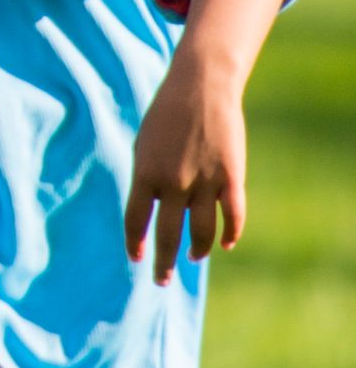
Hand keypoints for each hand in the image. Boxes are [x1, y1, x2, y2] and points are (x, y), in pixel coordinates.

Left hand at [126, 45, 249, 282]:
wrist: (200, 86)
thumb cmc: (166, 114)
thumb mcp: (144, 144)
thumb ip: (146, 179)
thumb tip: (148, 212)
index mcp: (145, 174)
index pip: (135, 221)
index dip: (135, 244)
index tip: (136, 259)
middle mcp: (173, 183)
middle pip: (167, 236)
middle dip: (164, 263)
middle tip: (161, 281)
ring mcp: (204, 182)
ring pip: (202, 233)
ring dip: (196, 250)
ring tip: (192, 257)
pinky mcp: (231, 177)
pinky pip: (233, 216)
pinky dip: (231, 234)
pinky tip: (227, 244)